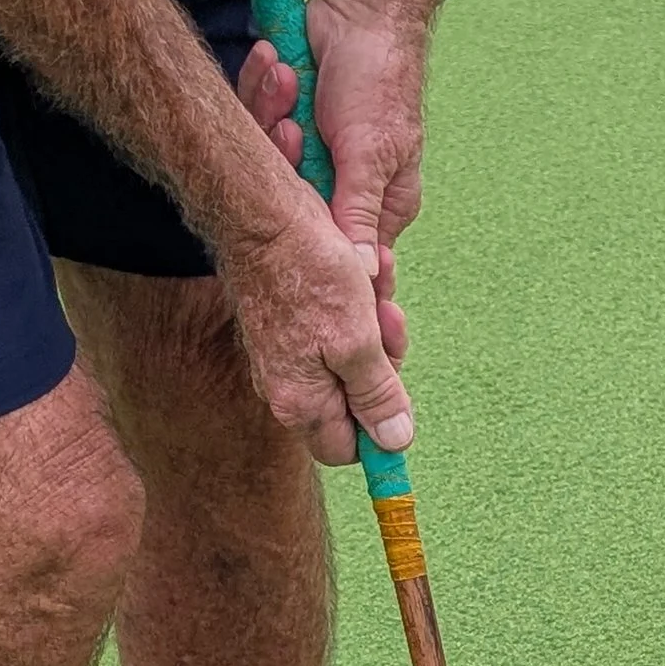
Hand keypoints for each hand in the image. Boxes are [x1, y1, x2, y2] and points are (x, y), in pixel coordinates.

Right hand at [222, 177, 413, 466]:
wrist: (265, 218)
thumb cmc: (310, 276)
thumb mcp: (358, 342)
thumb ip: (376, 396)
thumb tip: (395, 442)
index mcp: (300, 402)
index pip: (346, 448)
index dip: (378, 427)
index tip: (399, 392)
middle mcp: (288, 386)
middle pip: (355, 400)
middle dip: (384, 360)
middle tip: (388, 318)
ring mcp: (287, 354)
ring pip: (354, 357)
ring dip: (376, 323)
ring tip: (376, 283)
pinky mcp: (291, 324)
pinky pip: (340, 327)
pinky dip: (359, 303)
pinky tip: (366, 271)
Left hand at [236, 0, 434, 341]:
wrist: (358, 4)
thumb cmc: (378, 76)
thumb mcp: (370, 153)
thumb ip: (360, 215)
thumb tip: (364, 278)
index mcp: (380, 204)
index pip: (347, 258)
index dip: (319, 262)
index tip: (292, 253)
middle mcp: (342, 187)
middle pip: (291, 213)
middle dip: (282, 165)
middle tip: (294, 129)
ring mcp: (308, 156)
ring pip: (265, 168)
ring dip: (269, 118)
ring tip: (287, 82)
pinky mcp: (280, 122)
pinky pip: (251, 126)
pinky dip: (258, 92)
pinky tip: (273, 65)